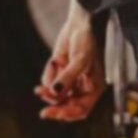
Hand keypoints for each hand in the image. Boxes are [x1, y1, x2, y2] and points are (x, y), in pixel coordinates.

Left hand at [34, 7, 106, 121]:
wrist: (79, 23)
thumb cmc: (87, 40)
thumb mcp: (80, 59)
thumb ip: (67, 78)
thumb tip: (55, 92)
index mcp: (94, 87)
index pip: (81, 109)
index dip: (68, 113)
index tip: (54, 113)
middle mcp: (82, 87)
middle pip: (67, 106)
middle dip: (55, 106)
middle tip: (44, 112)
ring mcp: (70, 81)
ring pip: (55, 96)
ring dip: (48, 90)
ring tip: (46, 78)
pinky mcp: (59, 74)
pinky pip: (48, 82)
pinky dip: (48, 74)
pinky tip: (54, 61)